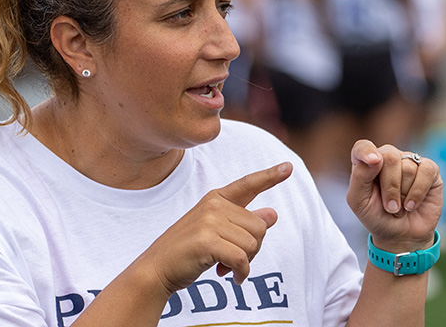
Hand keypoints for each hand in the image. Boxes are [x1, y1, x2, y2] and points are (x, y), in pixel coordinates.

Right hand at [137, 162, 291, 296]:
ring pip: (253, 243)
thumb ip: (242, 222)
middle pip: (260, 227)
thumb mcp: (216, 232)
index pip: (248, 185)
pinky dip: (241, 272)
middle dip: (253, 249)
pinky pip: (242, 258)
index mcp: (216, 198)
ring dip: (246, 262)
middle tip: (233, 259)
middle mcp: (214, 205)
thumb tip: (273, 214)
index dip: (270, 176)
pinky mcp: (207, 241)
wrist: (157, 268)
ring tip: (226, 266)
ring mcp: (209, 221)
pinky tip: (231, 277)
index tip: (288, 167)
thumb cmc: (188, 250)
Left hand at [347, 140, 441, 251]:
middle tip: (390, 207)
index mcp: (367, 163)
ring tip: (401, 207)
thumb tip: (377, 158)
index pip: (363, 147)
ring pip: (408, 167)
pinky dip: (418, 192)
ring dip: (403, 195)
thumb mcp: (359, 202)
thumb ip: (360, 177)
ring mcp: (410, 161)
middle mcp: (388, 157)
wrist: (401, 236)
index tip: (373, 162)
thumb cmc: (377, 216)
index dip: (367, 152)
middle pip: (389, 157)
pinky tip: (412, 204)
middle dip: (390, 187)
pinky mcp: (430, 170)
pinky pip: (426, 171)